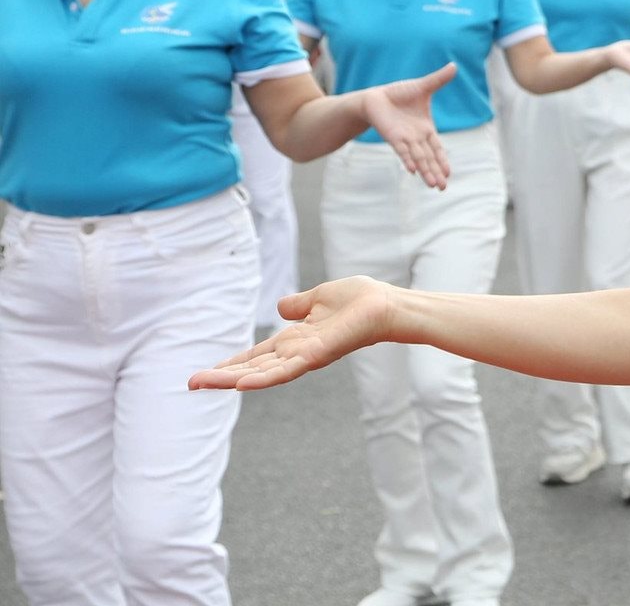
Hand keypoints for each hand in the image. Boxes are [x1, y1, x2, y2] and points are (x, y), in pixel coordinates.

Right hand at [188, 276, 395, 391]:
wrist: (386, 304)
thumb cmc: (360, 300)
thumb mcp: (319, 298)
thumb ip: (298, 305)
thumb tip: (281, 307)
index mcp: (294, 340)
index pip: (256, 356)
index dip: (231, 364)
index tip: (204, 373)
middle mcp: (296, 353)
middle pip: (252, 369)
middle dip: (222, 377)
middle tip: (191, 384)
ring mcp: (305, 357)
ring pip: (262, 373)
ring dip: (232, 379)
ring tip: (204, 384)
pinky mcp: (317, 356)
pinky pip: (286, 370)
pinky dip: (264, 379)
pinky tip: (242, 384)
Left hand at [362, 63, 455, 188]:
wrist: (375, 98)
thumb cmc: (399, 94)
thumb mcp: (422, 87)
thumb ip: (438, 79)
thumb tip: (454, 66)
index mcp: (426, 130)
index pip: (437, 148)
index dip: (443, 160)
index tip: (449, 173)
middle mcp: (416, 138)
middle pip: (429, 158)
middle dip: (436, 173)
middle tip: (442, 188)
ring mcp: (405, 139)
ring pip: (418, 158)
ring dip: (425, 171)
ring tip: (433, 185)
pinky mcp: (393, 137)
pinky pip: (403, 151)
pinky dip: (408, 160)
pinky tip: (413, 171)